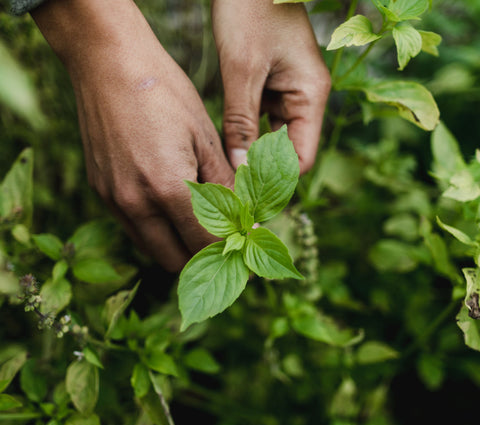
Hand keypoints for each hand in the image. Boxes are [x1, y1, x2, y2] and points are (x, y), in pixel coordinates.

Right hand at [32, 0, 234, 271]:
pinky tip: (169, 208)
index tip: (243, 250)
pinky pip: (132, 228)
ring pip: (150, 247)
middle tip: (221, 241)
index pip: (202, 244)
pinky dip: (154, 229)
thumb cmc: (165, 92)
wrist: (107, 61)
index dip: (228, 252)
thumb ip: (225, 186)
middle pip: (173, 259)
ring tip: (198, 226)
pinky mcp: (100, 191)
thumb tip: (246, 219)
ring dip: (176, 246)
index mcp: (167, 189)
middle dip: (201, 258)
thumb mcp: (205, 137)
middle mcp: (135, 204)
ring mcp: (113, 200)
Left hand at [211, 0, 330, 173]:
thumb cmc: (250, 9)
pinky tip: (229, 143)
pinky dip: (247, 133)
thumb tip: (240, 168)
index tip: (248, 194)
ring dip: (252, 153)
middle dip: (263, 170)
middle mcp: (305, 99)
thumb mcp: (242, 70)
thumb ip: (241, 122)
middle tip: (232, 188)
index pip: (302, 158)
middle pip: (289, 151)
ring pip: (273, 138)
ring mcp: (289, 93)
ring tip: (228, 171)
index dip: (278, 180)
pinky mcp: (273, 87)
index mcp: (311, 96)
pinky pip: (262, 121)